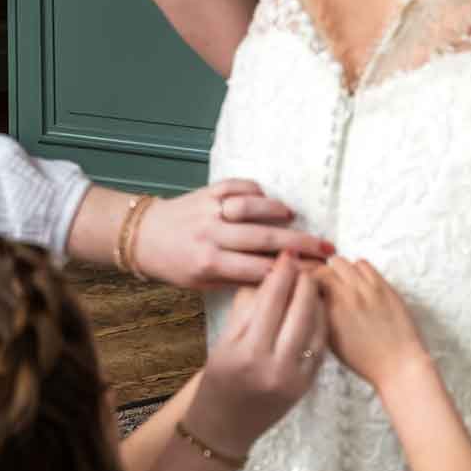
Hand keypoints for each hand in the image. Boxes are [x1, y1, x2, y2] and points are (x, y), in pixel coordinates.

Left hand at [136, 180, 334, 288]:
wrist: (143, 236)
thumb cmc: (176, 266)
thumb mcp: (203, 284)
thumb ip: (239, 280)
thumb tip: (281, 277)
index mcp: (209, 265)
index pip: (259, 270)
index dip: (292, 272)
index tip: (316, 272)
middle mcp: (210, 236)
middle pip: (264, 239)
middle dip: (300, 244)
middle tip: (327, 247)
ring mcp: (209, 210)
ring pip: (251, 207)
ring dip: (276, 210)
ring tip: (293, 215)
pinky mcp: (207, 191)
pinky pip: (238, 186)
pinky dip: (256, 191)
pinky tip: (267, 200)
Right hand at [182, 252, 327, 456]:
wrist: (226, 424)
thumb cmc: (220, 378)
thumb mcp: (224, 340)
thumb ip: (248, 307)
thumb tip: (271, 272)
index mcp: (247, 352)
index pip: (271, 301)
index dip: (281, 274)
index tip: (286, 255)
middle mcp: (273, 366)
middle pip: (299, 311)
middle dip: (304, 282)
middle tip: (304, 265)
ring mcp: (295, 378)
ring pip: (315, 327)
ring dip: (318, 300)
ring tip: (314, 282)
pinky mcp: (307, 385)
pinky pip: (321, 346)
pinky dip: (322, 323)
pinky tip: (319, 308)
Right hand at [315, 258, 430, 393]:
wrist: (398, 363)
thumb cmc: (364, 359)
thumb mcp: (331, 341)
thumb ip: (320, 315)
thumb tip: (313, 297)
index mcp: (331, 311)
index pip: (311, 280)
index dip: (307, 281)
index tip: (309, 286)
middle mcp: (348, 295)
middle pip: (326, 267)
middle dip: (323, 273)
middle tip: (325, 284)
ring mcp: (368, 288)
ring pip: (346, 262)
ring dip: (341, 270)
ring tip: (344, 283)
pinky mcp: (385, 286)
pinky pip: (366, 265)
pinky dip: (359, 270)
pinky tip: (360, 282)